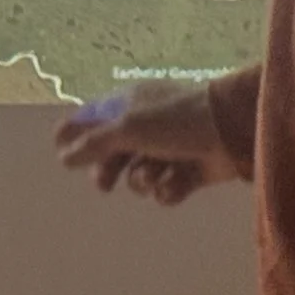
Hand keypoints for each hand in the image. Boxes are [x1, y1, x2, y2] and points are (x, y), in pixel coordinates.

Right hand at [53, 85, 241, 203]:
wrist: (233, 129)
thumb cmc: (176, 120)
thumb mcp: (127, 128)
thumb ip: (93, 144)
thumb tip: (63, 156)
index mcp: (129, 104)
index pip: (92, 118)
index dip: (74, 135)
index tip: (60, 154)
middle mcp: (147, 125)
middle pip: (113, 154)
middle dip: (108, 170)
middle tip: (104, 185)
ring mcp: (169, 149)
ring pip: (138, 176)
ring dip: (142, 181)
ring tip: (153, 177)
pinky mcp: (189, 171)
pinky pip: (165, 189)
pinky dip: (168, 190)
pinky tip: (176, 184)